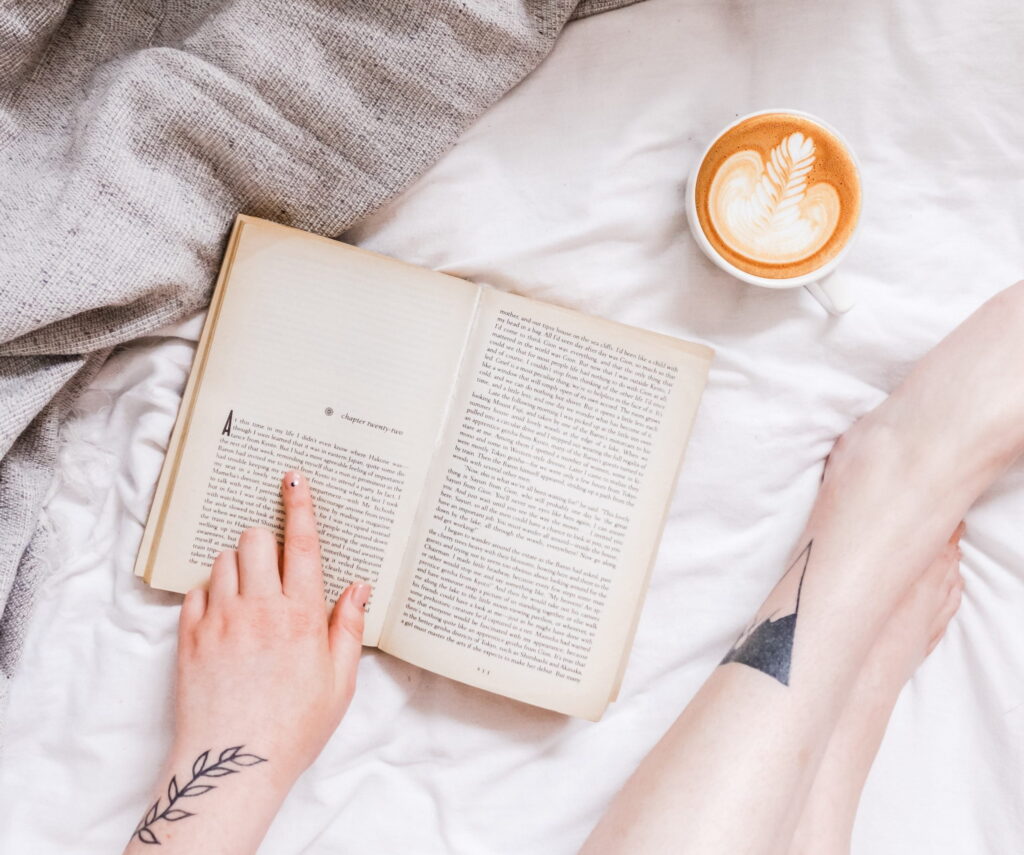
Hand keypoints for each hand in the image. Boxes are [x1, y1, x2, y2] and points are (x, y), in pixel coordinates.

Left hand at [126, 470, 369, 851]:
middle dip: (265, 540)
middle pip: (254, 539)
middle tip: (273, 566)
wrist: (234, 764)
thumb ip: (348, 627)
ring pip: (223, 560)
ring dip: (238, 566)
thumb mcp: (339, 683)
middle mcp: (259, 609)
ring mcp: (220, 621)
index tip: (294, 477)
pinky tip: (224, 618)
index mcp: (301, 615)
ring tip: (249, 595)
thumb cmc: (294, 727)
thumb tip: (358, 587)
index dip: (300, 505)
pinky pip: (195, 592)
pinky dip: (209, 594)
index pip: (303, 545)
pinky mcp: (189, 638)